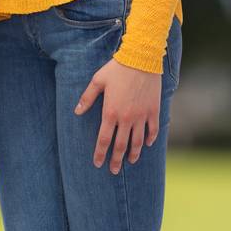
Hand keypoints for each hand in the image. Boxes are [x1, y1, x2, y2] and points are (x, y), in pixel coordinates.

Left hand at [75, 58, 161, 173]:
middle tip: (113, 170)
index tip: (97, 163)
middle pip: (121, 145)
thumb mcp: (97, 81)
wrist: (141, 59)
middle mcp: (127, 118)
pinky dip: (150, 139)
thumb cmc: (117, 69)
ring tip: (130, 161)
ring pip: (138, 141)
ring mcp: (142, 116)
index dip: (100, 153)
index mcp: (110, 112)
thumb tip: (76, 111)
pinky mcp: (154, 111)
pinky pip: (153, 130)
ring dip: (133, 153)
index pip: (103, 139)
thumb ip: (87, 98)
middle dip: (116, 160)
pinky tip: (147, 145)